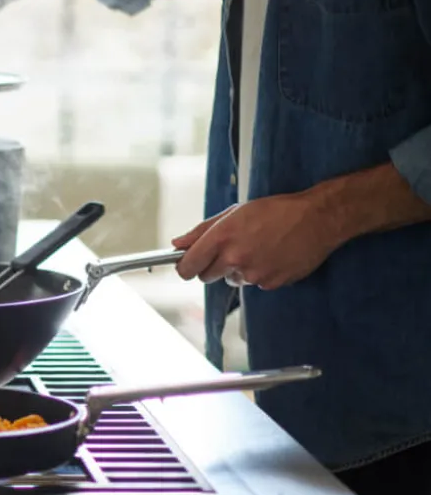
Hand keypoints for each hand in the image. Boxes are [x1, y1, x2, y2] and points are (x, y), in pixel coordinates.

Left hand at [172, 193, 342, 290]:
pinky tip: (272, 256)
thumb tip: (178, 244)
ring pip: (232, 280)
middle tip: (229, 251)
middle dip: (212, 266)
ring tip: (258, 248)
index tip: (186, 266)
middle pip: (206, 276)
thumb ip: (202, 230)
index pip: (188, 266)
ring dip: (238, 269)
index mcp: (222, 237)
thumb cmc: (278, 211)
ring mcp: (253, 273)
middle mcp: (235, 258)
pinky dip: (259, 273)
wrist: (318, 218)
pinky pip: (255, 284)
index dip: (184, 267)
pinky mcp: (270, 283)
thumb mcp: (235, 212)